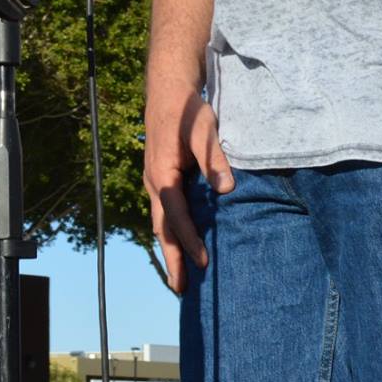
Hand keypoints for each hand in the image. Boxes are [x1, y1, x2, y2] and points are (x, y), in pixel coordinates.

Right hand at [142, 86, 233, 293]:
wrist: (168, 92)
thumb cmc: (188, 111)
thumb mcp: (204, 131)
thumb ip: (214, 160)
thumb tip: (227, 189)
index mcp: (162, 174)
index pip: (175, 216)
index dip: (189, 240)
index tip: (203, 263)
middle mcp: (154, 182)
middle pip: (162, 228)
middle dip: (172, 258)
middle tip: (181, 289)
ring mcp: (155, 182)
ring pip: (161, 223)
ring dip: (170, 249)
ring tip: (179, 278)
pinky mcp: (161, 180)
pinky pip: (164, 213)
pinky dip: (172, 233)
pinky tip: (182, 244)